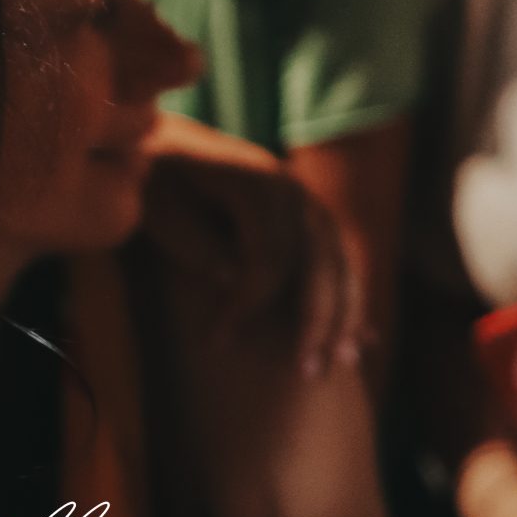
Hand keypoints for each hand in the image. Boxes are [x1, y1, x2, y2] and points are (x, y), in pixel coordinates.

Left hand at [140, 146, 361, 377]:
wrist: (161, 143)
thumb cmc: (153, 181)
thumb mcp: (160, 208)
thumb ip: (196, 242)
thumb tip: (238, 280)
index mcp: (254, 182)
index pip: (269, 255)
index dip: (247, 305)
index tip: (218, 344)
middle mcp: (291, 188)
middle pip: (318, 261)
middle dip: (316, 321)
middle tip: (305, 373)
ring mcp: (305, 202)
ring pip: (339, 263)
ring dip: (345, 316)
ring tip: (342, 364)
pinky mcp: (307, 218)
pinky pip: (338, 262)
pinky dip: (349, 301)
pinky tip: (363, 340)